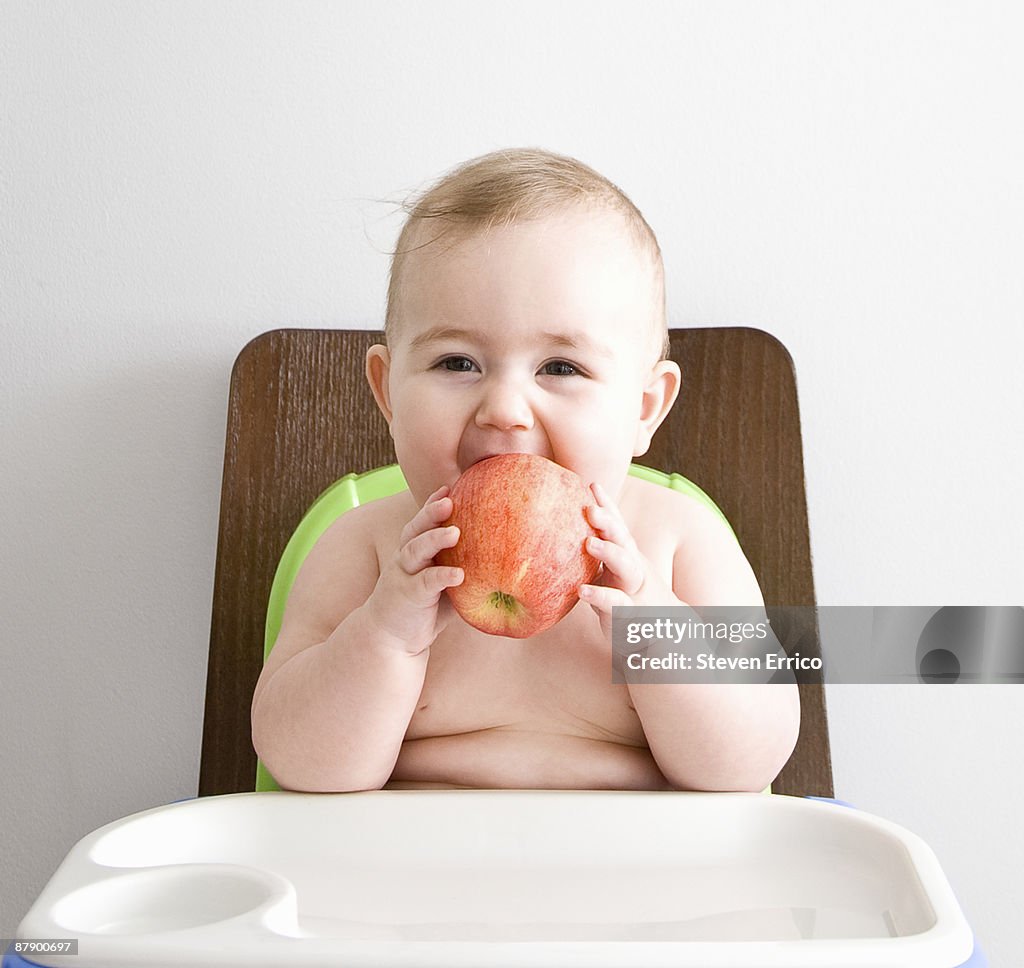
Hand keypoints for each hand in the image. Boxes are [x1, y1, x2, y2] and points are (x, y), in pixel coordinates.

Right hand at [365, 485, 464, 653]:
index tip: (451, 486)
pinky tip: (459, 575)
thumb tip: (506, 558)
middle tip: (450, 499)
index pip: (423, 521)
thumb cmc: (425, 607)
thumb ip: (465, 569)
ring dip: (434, 539)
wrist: (392, 639)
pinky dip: (441, 577)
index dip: (434, 503)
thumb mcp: (445, 584)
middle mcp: (406, 558)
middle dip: (431, 512)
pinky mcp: (406, 596)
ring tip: (454, 532)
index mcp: (415, 550)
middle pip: (416, 528)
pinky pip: (424, 583)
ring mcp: (404, 576)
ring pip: (415, 550)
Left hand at [578, 482, 678, 639]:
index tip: (592, 484)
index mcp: (627, 555)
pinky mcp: (628, 614)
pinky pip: (616, 603)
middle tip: (589, 508)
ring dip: (610, 552)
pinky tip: (583, 591)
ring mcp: (634, 589)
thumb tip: (567, 530)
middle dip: (608, 522)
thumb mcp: (616, 571)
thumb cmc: (629, 596)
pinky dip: (600, 596)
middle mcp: (633, 567)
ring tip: (589, 543)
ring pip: (627, 567)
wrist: (664, 633)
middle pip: (623, 540)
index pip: (617, 526)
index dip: (607, 505)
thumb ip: (600, 553)